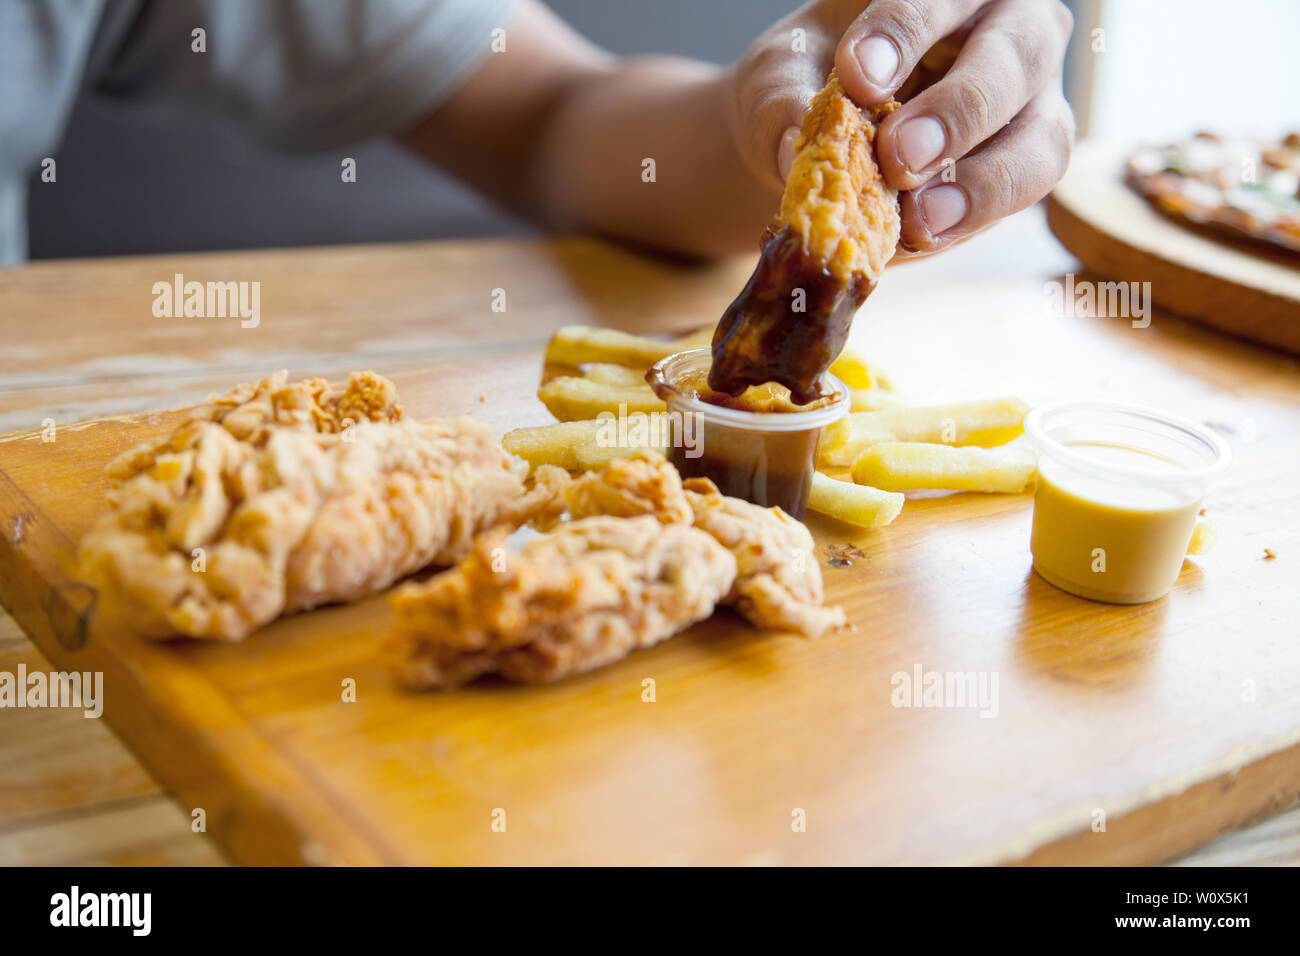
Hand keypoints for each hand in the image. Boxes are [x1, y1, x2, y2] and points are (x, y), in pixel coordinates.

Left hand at [731, 0, 1075, 256]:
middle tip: (899, 158)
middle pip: (1015, 56)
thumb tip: (792, 151)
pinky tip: (921, 236)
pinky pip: (1025, 188)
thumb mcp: (778, 80)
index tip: (857, 78)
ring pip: (1041, 135)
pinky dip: (975, 216)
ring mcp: (1031, 96)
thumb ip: (784, 104)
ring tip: (919, 219)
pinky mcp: (1028, 159)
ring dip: (981, 181)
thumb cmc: (806, 82)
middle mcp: (1008, 24)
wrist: (818, 137)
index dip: (902, 32)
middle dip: (958, 111)